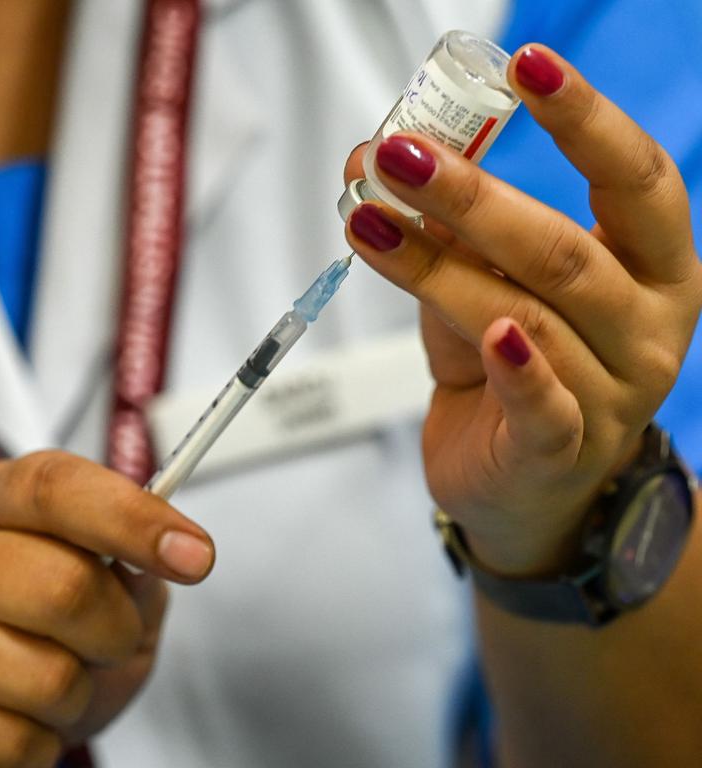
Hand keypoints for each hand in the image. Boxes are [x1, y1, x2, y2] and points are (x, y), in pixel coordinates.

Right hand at [0, 452, 214, 766]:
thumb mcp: (105, 593)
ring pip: (45, 677)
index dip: (134, 519)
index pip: (61, 488)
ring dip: (74, 699)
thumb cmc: (34, 638)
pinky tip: (8, 721)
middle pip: (65, 588)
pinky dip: (36, 746)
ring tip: (46, 688)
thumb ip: (137, 571)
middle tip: (103, 645)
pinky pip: (10, 740)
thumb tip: (168, 558)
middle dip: (113, 635)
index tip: (196, 556)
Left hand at [343, 44, 701, 575]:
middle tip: (398, 155)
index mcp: (648, 267)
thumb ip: (442, 231)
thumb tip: (369, 159)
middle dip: (473, 195)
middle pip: (563, 249)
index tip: (529, 65)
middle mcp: (647, 325)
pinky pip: (544, 408)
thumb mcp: (480, 286)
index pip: (636, 178)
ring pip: (526, 316)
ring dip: (439, 266)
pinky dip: (514, 368)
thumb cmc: (506, 370)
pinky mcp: (564, 451)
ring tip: (370, 224)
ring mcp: (615, 394)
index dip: (586, 119)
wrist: (518, 484)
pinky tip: (488, 332)